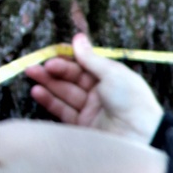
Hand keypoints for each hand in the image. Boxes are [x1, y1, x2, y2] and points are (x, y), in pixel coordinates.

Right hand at [25, 33, 163, 142]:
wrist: (140, 135)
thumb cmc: (132, 101)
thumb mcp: (113, 73)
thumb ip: (91, 58)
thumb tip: (78, 38)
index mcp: (111, 78)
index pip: (84, 66)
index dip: (67, 61)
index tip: (51, 56)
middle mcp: (101, 93)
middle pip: (72, 80)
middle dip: (53, 72)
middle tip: (35, 66)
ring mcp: (91, 110)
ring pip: (65, 94)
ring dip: (48, 84)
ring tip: (31, 74)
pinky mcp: (83, 127)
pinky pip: (63, 111)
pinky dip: (50, 101)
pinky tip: (38, 91)